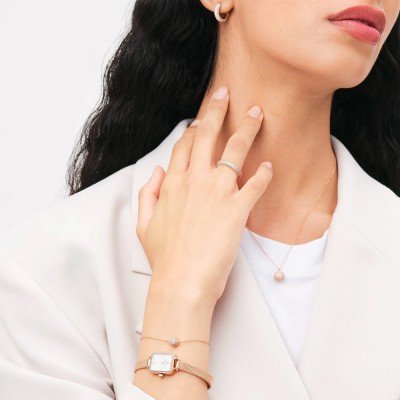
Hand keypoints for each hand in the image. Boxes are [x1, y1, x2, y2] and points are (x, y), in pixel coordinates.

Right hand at [136, 86, 272, 305]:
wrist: (181, 283)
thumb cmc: (165, 258)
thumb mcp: (144, 225)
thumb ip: (148, 194)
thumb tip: (156, 172)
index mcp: (172, 184)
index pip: (183, 146)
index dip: (193, 129)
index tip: (201, 118)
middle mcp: (193, 181)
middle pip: (206, 136)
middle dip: (217, 110)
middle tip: (226, 93)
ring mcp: (216, 193)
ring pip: (233, 151)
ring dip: (247, 129)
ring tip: (258, 113)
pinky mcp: (237, 210)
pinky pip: (255, 184)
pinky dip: (265, 173)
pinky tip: (270, 165)